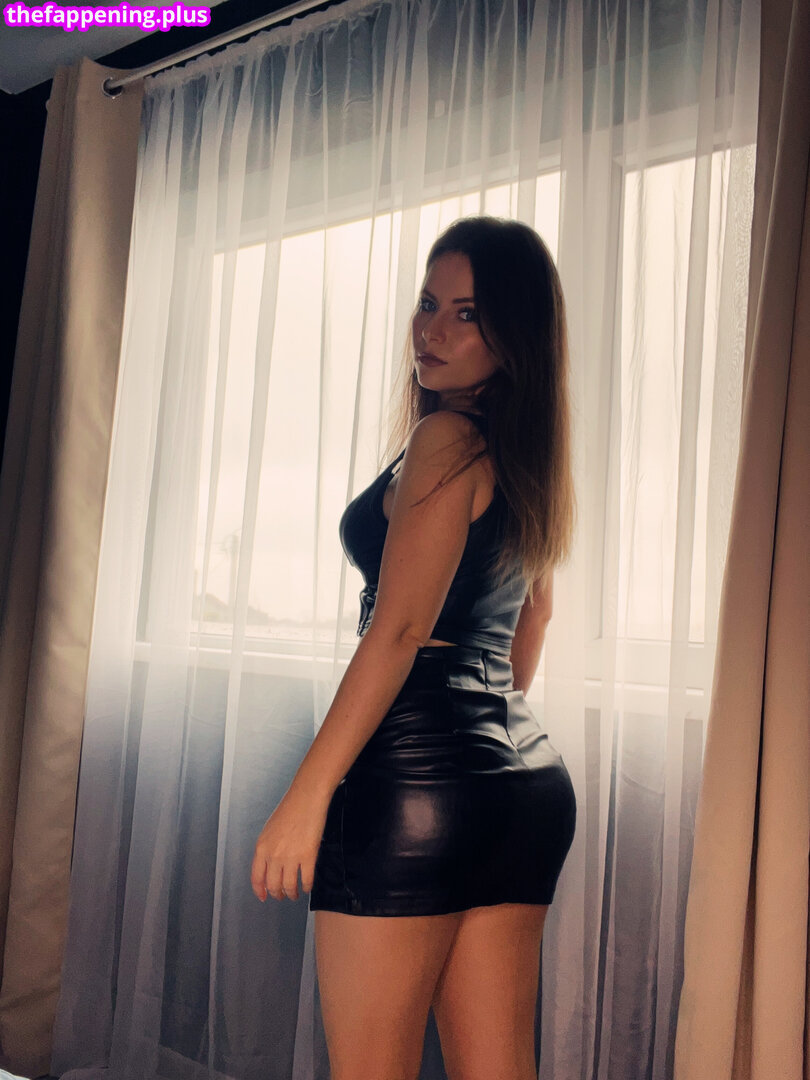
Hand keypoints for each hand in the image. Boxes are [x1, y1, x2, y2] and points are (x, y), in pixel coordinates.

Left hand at [250, 782, 330, 902]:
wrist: (306, 798)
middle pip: (273, 885)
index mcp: (261, 848)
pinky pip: (306, 880)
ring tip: (295, 894)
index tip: (264, 896)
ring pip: (289, 886)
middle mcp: (274, 855)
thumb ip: (267, 849)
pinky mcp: (308, 856)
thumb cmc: (289, 810)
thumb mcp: (269, 830)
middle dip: (278, 894)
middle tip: (282, 896)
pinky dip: (306, 886)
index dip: (260, 891)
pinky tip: (307, 886)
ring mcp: (291, 857)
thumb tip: (270, 866)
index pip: (257, 878)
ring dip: (292, 893)